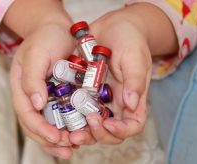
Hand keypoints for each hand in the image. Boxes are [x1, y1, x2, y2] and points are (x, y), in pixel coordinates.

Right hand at [10, 22, 75, 158]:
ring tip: (75, 147)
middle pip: (36, 126)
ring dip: (61, 139)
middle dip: (51, 140)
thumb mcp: (36, 54)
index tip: (56, 138)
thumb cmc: (44, 38)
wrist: (57, 29)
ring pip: (50, 124)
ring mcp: (47, 98)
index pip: (27, 115)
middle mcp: (33, 97)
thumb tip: (36, 104)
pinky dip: (70, 127)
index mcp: (21, 89)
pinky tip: (81, 133)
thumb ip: (32, 78)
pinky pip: (63, 115)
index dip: (40, 129)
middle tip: (68, 148)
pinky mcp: (60, 95)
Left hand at [69, 6, 152, 144]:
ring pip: (91, 124)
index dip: (121, 131)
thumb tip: (131, 104)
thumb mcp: (134, 57)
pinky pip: (78, 109)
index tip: (108, 123)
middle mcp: (116, 103)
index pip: (132, 125)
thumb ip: (135, 80)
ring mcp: (99, 99)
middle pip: (109, 131)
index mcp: (133, 99)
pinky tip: (61, 115)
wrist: (112, 26)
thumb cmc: (130, 39)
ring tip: (68, 131)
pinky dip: (71, 116)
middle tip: (82, 129)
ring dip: (81, 131)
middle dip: (96, 134)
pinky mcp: (85, 92)